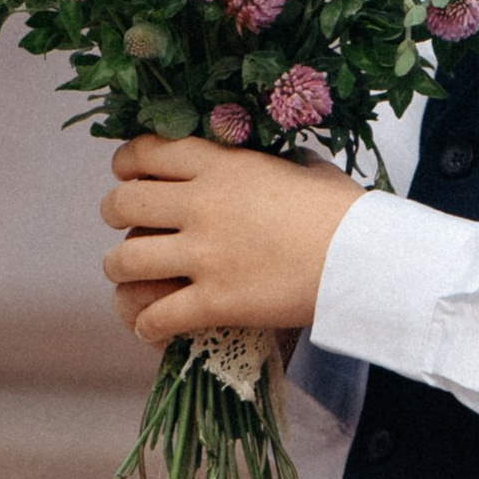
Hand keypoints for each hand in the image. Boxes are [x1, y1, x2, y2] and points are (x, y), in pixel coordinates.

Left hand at [100, 135, 362, 347]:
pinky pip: (156, 315)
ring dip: (121, 270)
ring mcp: (205, 255)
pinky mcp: (215, 301)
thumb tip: (281, 164)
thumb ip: (277, 164)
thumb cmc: (346, 212)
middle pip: (123, 203)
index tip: (128, 173)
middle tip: (125, 225)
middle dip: (115, 215)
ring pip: (125, 260)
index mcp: (223, 165)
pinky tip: (152, 327)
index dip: (128, 162)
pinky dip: (146, 324)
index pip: (148, 151)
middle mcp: (203, 205)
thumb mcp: (307, 169)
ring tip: (130, 278)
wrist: (363, 259)